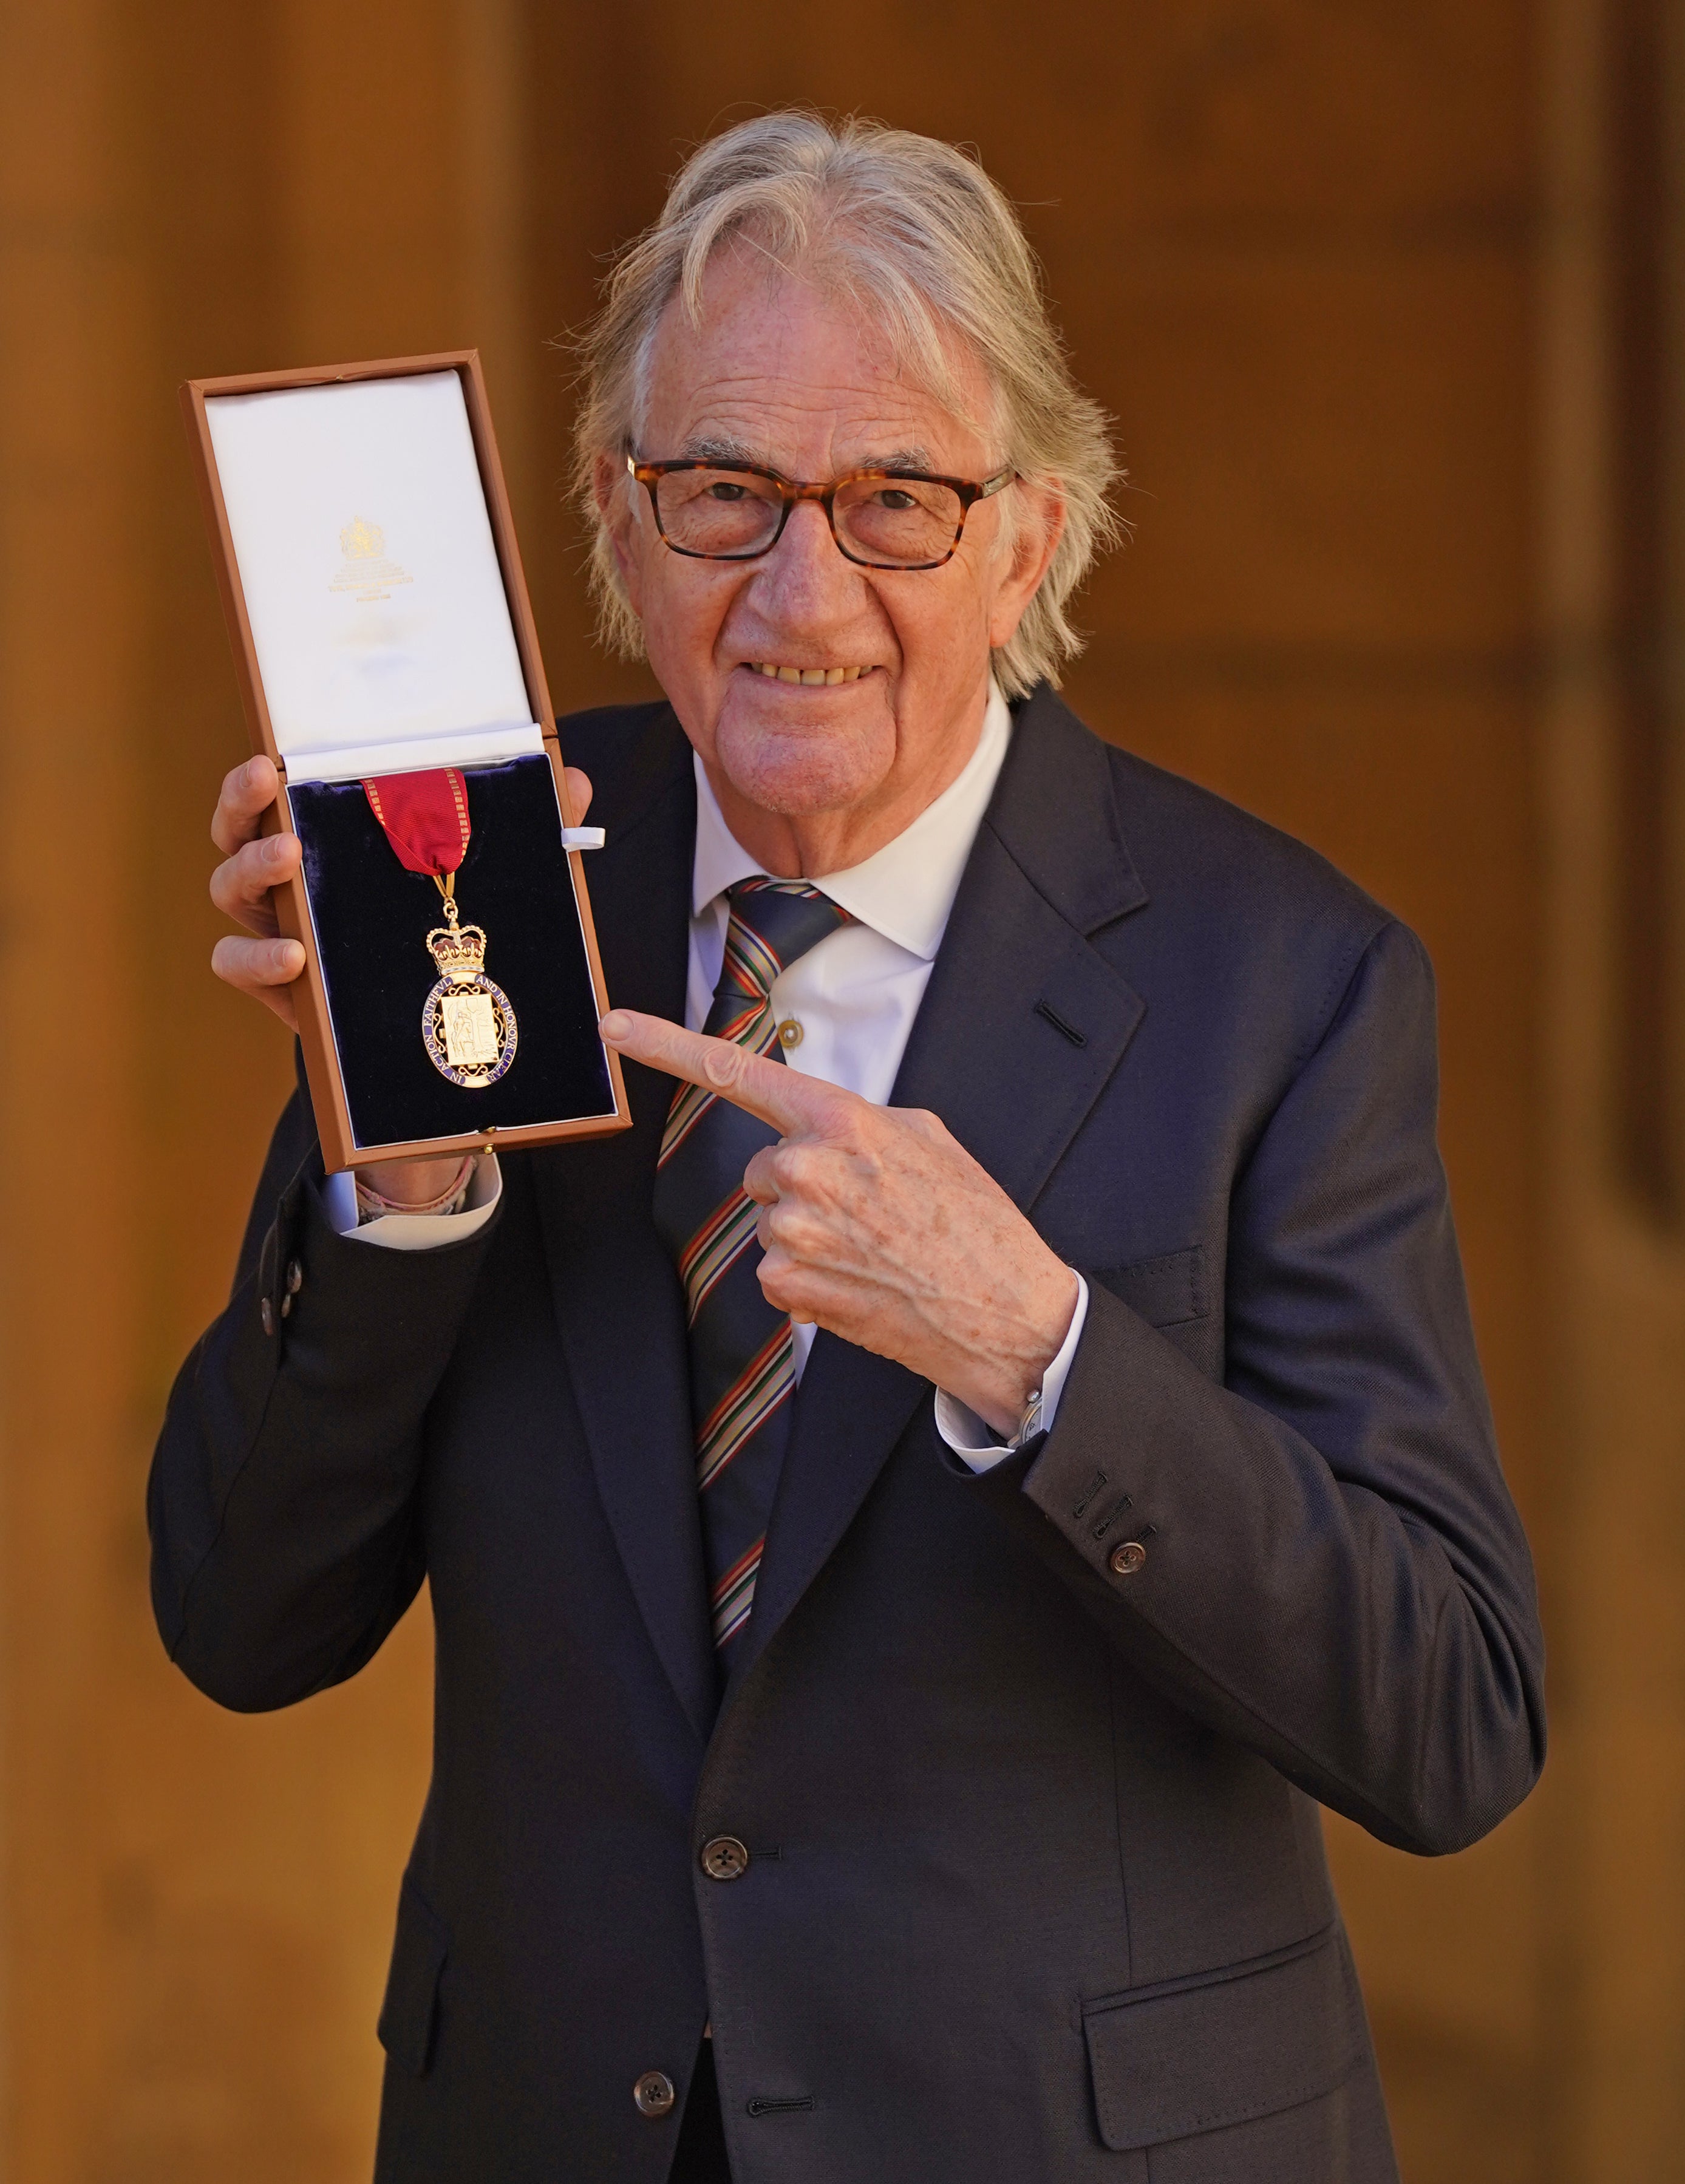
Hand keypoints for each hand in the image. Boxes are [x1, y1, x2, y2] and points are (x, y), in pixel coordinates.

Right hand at [209, 753, 592, 1205]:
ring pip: (230, 891)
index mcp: (327, 844)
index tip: (274, 758)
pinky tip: (294, 955)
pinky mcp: (278, 986)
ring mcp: (277, 929)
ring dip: (252, 869)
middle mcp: (289, 881)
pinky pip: (237, 962)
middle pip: (236, 832)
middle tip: (270, 787)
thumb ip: (531, 831)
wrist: (433, 1034)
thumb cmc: (445, 935)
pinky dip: (256, 956)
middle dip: (244, 805)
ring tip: (288, 856)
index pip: (276, 796)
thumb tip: (573, 780)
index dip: (262, 776)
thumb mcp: (490, 881)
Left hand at [599, 1011, 1078, 1435]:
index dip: (667, 1046)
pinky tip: (860, 1284)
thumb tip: (822, 1134)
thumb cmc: (975, 1226)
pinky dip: (808, 1283)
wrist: (1007, 1312)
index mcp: (844, 1122)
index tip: (615, 1026)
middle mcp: (809, 1169)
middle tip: (870, 1215)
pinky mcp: (787, 1285)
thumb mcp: (929, 1141)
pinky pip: (774, 1273)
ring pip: (769, 1223)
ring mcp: (793, 1230)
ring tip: (875, 1252)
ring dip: (809, 1238)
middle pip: (764, 1169)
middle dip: (803, 1189)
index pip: (739, 1074)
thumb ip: (861, 1125)